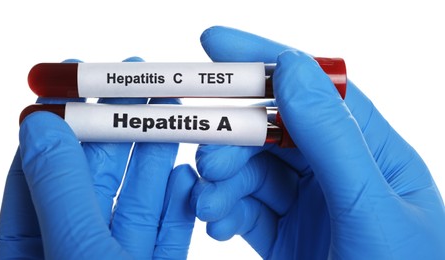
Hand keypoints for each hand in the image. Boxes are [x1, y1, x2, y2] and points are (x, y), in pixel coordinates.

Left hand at [0, 58, 196, 258]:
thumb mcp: (75, 250)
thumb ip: (59, 187)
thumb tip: (41, 123)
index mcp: (35, 251)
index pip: (38, 176)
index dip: (56, 126)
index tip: (73, 85)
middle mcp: (77, 252)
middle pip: (95, 180)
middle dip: (117, 130)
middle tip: (136, 88)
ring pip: (137, 201)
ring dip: (154, 156)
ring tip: (166, 113)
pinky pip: (169, 233)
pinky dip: (180, 203)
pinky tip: (185, 173)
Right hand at [191, 26, 444, 258]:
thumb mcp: (371, 212)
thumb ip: (332, 139)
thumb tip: (293, 67)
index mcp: (374, 155)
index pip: (316, 89)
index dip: (265, 59)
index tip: (214, 43)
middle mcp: (340, 174)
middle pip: (275, 129)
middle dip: (235, 136)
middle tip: (207, 154)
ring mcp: (310, 206)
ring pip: (252, 170)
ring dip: (223, 180)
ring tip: (209, 202)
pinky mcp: (285, 237)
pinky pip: (245, 209)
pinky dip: (223, 212)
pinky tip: (216, 225)